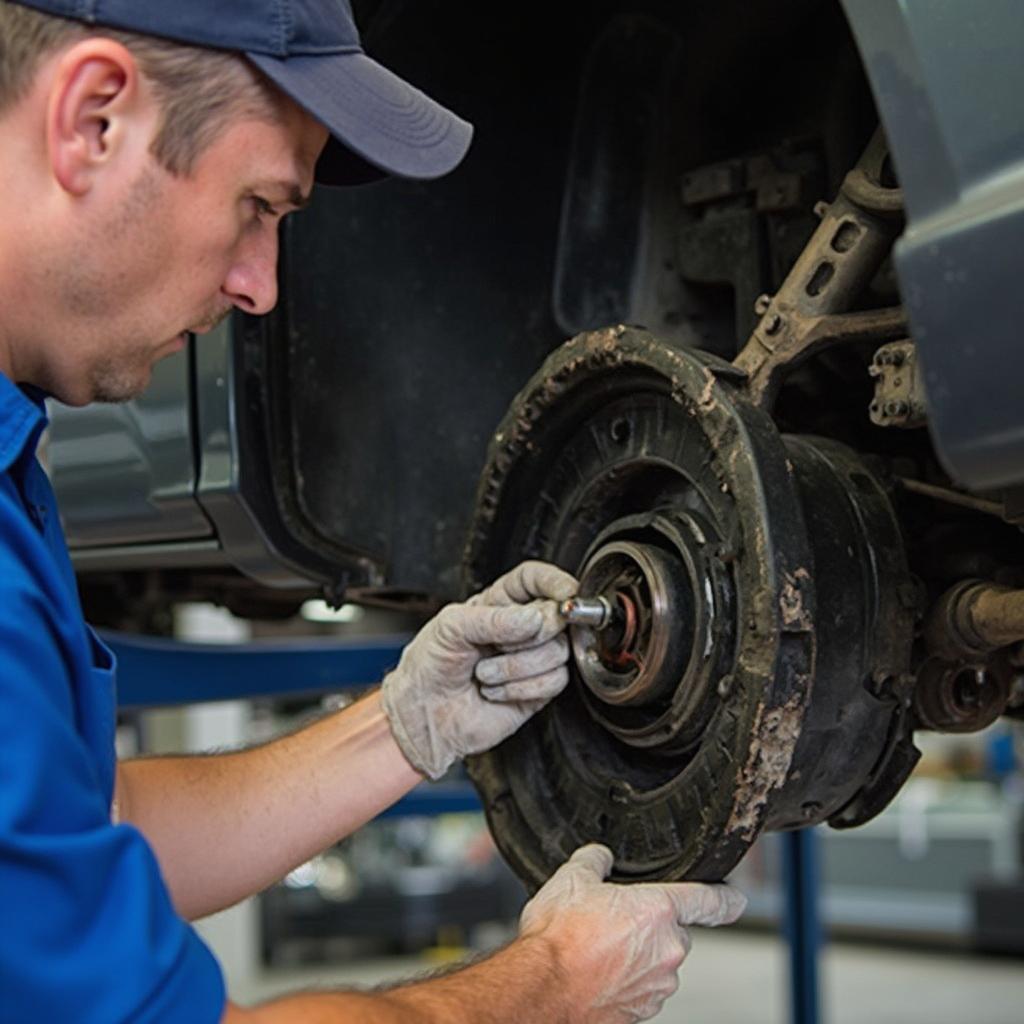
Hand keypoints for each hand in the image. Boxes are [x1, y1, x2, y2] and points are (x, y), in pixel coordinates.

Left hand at [381, 561, 578, 778]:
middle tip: (500, 645)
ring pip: (558, 651)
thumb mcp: (450, 627)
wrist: (423, 715)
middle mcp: (520, 628)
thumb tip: (534, 618)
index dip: (554, 582)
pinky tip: (497, 690)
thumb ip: (493, 618)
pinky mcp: (538, 689)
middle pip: (556, 616)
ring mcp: (531, 659)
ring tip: (486, 672)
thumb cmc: (428, 666)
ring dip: (516, 666)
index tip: (564, 593)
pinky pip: (555, 681)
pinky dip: (522, 688)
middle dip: (530, 634)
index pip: (536, 580)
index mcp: (499, 603)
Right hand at [520, 844, 746, 1022]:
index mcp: (658, 911)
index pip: (709, 901)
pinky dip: (624, 982)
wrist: (540, 990)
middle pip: (672, 933)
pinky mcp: (641, 1012)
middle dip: (649, 927)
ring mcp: (656, 986)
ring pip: (656, 963)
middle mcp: (667, 950)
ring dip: (635, 957)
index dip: (725, 898)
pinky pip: (641, 990)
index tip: (735, 899)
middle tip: (612, 923)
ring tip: (596, 951)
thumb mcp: (572, 878)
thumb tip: (600, 856)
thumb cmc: (558, 938)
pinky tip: (595, 974)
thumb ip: (595, 860)